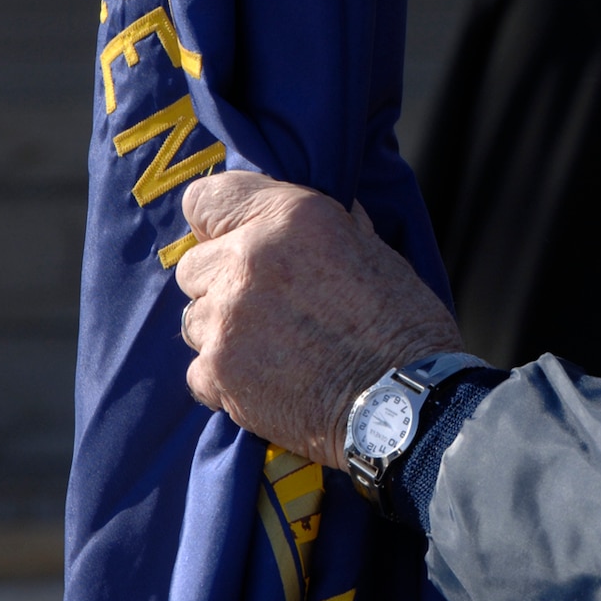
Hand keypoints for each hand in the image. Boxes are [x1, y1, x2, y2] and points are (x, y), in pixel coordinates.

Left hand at [175, 171, 463, 469]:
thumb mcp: (375, 252)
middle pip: (195, 265)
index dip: (218, 221)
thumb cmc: (403, 324)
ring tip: (274, 347)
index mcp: (291, 218)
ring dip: (225, 329)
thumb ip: (328, 227)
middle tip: (269, 304)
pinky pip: (200, 369)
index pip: (206, 199)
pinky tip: (269, 380)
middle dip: (223, 282)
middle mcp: (249, 260)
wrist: (405, 402)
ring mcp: (227, 319)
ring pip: (195, 318)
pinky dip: (226, 376)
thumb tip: (308, 214)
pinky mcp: (217, 373)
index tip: (231, 238)